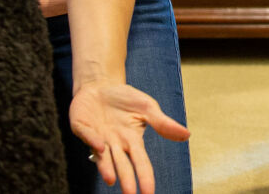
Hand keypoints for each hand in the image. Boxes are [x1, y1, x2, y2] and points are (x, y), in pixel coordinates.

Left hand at [68, 81, 190, 193]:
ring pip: (103, 157)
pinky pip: (87, 136)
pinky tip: (101, 147)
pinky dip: (93, 141)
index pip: (141, 162)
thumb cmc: (124, 99)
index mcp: (132, 141)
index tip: (149, 193)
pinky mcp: (82, 127)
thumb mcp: (147, 108)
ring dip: (106, 168)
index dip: (145, 177)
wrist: (100, 85)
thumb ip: (163, 123)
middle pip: (122, 165)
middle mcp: (114, 144)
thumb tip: (187, 135)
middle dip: (126, 180)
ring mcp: (97, 137)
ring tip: (112, 179)